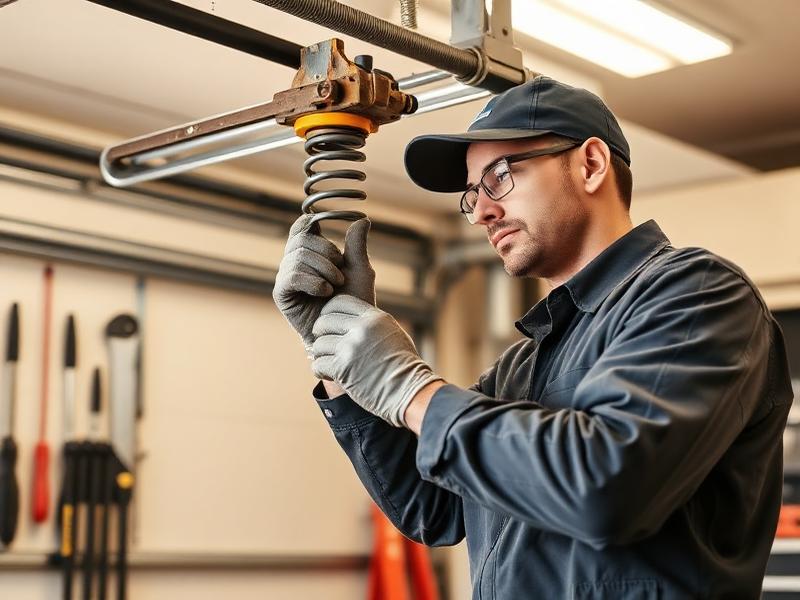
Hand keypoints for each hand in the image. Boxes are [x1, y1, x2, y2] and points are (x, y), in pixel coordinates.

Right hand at [273, 215, 375, 349]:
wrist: (346, 331)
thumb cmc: (353, 302)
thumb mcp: (360, 270)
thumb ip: (357, 245)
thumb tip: (364, 219)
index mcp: (311, 252)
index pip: (302, 226)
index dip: (311, 223)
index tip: (326, 230)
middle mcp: (295, 261)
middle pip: (302, 239)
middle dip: (327, 252)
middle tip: (341, 272)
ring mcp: (286, 277)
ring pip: (299, 257)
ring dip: (324, 270)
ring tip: (336, 285)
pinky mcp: (281, 294)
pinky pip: (292, 276)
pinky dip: (313, 282)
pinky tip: (325, 292)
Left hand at [311, 295, 441, 426]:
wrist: (409, 391)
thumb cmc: (404, 366)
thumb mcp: (392, 333)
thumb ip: (372, 323)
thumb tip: (354, 318)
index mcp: (374, 318)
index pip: (339, 302)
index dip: (329, 312)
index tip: (329, 324)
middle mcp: (361, 329)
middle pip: (325, 321)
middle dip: (321, 333)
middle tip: (325, 345)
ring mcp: (351, 348)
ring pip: (319, 344)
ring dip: (321, 354)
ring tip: (329, 362)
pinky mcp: (343, 369)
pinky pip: (318, 364)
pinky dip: (320, 371)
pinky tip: (329, 374)